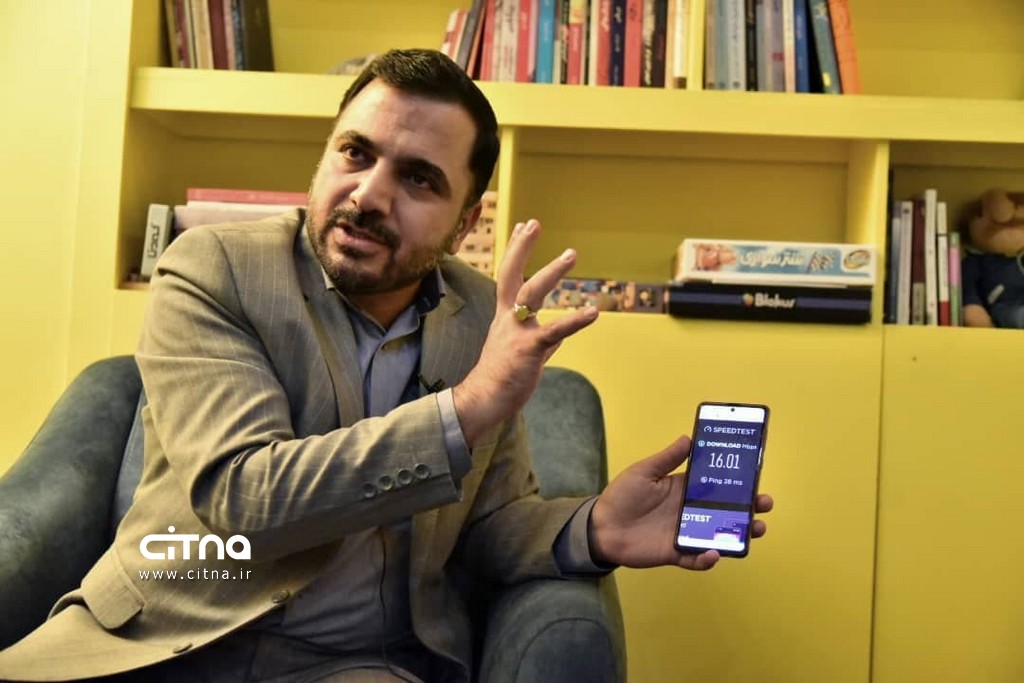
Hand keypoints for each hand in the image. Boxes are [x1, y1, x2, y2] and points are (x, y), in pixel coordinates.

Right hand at [453, 219, 598, 446]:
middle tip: (533, 223)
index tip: (522, 226)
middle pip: (511, 274)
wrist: (483, 401)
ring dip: (551, 272)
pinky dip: (574, 320)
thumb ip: (542, 340)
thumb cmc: (501, 379)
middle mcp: (508, 318)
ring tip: (571, 254)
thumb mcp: (523, 353)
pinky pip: (554, 331)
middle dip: (521, 248)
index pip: (508, 276)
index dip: (515, 250)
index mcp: (505, 317)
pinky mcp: (528, 349)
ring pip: (531, 293)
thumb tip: (558, 335)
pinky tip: (592, 312)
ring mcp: (517, 332)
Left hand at [589, 435, 773, 569]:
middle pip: (726, 511)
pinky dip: (706, 559)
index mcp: (684, 489)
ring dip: (738, 534)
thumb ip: (667, 458)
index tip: (754, 477)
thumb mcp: (644, 472)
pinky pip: (695, 559)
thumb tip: (689, 438)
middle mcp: (689, 512)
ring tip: (756, 529)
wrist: (601, 527)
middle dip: (748, 508)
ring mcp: (685, 533)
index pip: (717, 485)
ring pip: (719, 535)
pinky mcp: (675, 553)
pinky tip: (713, 553)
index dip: (736, 483)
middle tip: (764, 504)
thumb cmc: (622, 496)